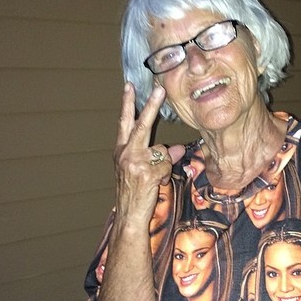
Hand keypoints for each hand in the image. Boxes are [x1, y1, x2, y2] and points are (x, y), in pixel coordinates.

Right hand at [114, 82, 184, 224]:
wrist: (128, 215)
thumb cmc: (134, 193)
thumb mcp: (142, 171)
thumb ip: (158, 156)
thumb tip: (180, 148)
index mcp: (121, 150)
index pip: (125, 122)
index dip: (127, 104)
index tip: (129, 86)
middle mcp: (125, 153)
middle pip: (141, 125)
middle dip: (151, 106)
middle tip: (160, 90)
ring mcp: (134, 162)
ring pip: (162, 151)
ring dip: (164, 166)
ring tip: (154, 179)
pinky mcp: (145, 173)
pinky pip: (166, 166)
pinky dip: (165, 176)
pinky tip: (156, 184)